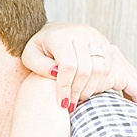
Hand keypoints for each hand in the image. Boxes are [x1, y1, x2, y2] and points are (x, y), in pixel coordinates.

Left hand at [22, 23, 136, 113]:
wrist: (54, 32)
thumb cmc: (40, 49)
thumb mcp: (30, 57)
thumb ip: (39, 65)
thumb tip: (55, 73)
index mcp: (60, 36)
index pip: (68, 66)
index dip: (65, 87)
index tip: (62, 103)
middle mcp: (80, 32)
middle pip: (86, 70)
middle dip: (77, 91)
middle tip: (70, 104)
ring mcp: (95, 36)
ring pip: (99, 70)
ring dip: (89, 89)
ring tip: (77, 97)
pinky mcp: (104, 42)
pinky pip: (107, 67)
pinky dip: (98, 82)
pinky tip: (86, 89)